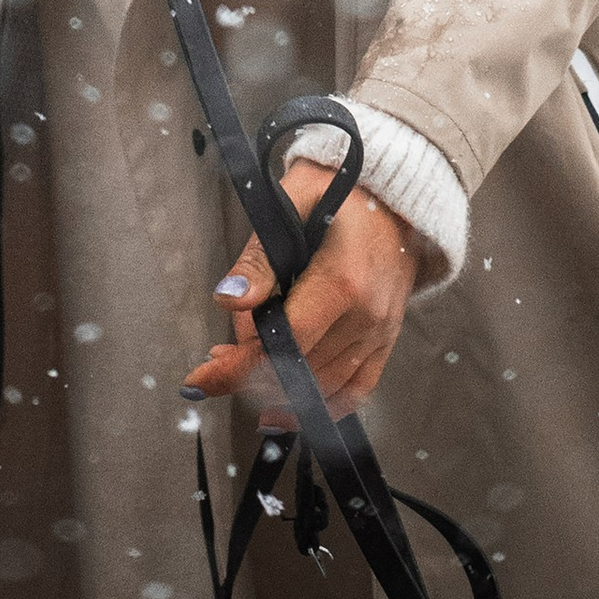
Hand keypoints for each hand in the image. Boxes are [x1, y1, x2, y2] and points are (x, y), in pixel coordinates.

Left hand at [181, 156, 428, 423]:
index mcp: (342, 281)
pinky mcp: (386, 341)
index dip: (239, 367)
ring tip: (242, 374)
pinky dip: (321, 406)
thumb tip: (229, 299)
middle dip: (248, 374)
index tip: (200, 380)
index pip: (284, 341)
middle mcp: (366, 316)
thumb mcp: (293, 200)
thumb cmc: (341, 190)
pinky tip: (289, 408)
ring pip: (323, 388)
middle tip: (216, 362)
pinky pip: (356, 390)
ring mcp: (380, 333)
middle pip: (298, 370)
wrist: (399, 192)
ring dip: (277, 392)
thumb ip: (260, 257)